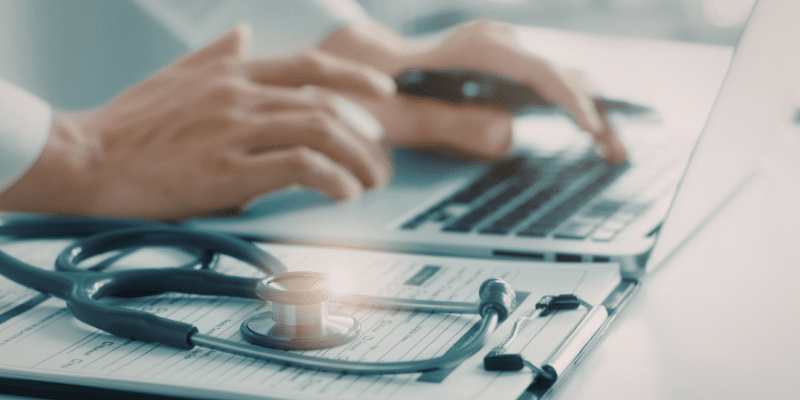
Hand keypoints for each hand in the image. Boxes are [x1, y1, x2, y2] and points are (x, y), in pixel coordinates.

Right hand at [0, 24, 395, 219]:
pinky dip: (331, 178)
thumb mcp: (177, 74)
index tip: (383, 91)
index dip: (354, 76)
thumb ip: (218, 54)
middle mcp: (239, 94)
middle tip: (379, 161)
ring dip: (356, 159)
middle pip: (326, 103)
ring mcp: (234, 129)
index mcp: (232, 73)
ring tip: (368, 182)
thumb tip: (245, 33)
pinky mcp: (227, 170)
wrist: (85, 160)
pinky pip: (298, 166)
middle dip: (365, 134)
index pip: (309, 66)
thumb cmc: (129, 124)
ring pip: (320, 130)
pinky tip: (341, 193)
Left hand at [321, 19, 626, 161]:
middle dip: (594, 112)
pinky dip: (569, 107)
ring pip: (560, 77)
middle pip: (561, 74)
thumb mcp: (409, 116)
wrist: (369, 69)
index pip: (540, 71)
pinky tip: (587, 132)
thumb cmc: (384, 94)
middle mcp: (499, 41)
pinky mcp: (505, 65)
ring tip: (613, 148)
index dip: (570, 101)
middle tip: (617, 151)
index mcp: (479, 49)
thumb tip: (508, 135)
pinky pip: (547, 84)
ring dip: (589, 111)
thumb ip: (455, 126)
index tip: (593, 130)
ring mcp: (504, 51)